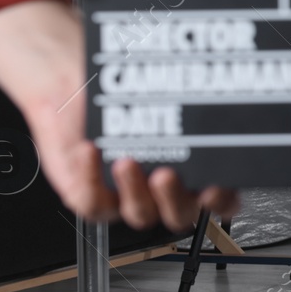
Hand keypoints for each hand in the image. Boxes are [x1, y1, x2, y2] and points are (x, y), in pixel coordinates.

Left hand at [0, 0, 237, 230]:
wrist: (69, 77)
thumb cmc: (120, 80)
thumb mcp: (158, 88)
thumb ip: (184, 103)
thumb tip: (207, 99)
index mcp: (190, 164)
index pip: (219, 199)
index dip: (221, 200)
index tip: (215, 185)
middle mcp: (161, 184)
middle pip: (179, 215)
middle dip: (175, 200)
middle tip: (166, 174)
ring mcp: (125, 193)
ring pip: (139, 215)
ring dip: (135, 193)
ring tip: (126, 162)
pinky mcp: (89, 193)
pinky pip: (93, 204)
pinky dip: (92, 180)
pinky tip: (91, 152)